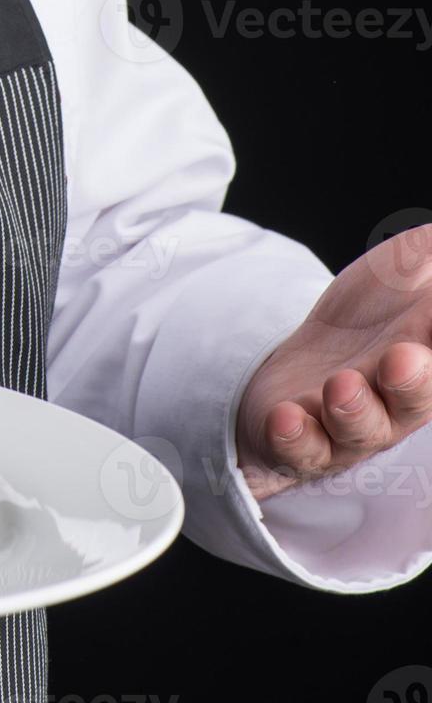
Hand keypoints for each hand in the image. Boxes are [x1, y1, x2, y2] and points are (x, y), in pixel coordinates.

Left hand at [237, 224, 431, 500]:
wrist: (297, 369)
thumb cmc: (366, 321)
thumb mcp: (406, 268)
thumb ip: (430, 253)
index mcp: (429, 357)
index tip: (430, 313)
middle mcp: (397, 399)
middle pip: (415, 398)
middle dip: (414, 382)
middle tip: (404, 357)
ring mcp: (348, 424)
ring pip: (359, 428)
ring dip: (352, 408)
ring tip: (341, 383)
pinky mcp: (300, 441)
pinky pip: (300, 449)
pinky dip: (294, 436)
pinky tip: (285, 416)